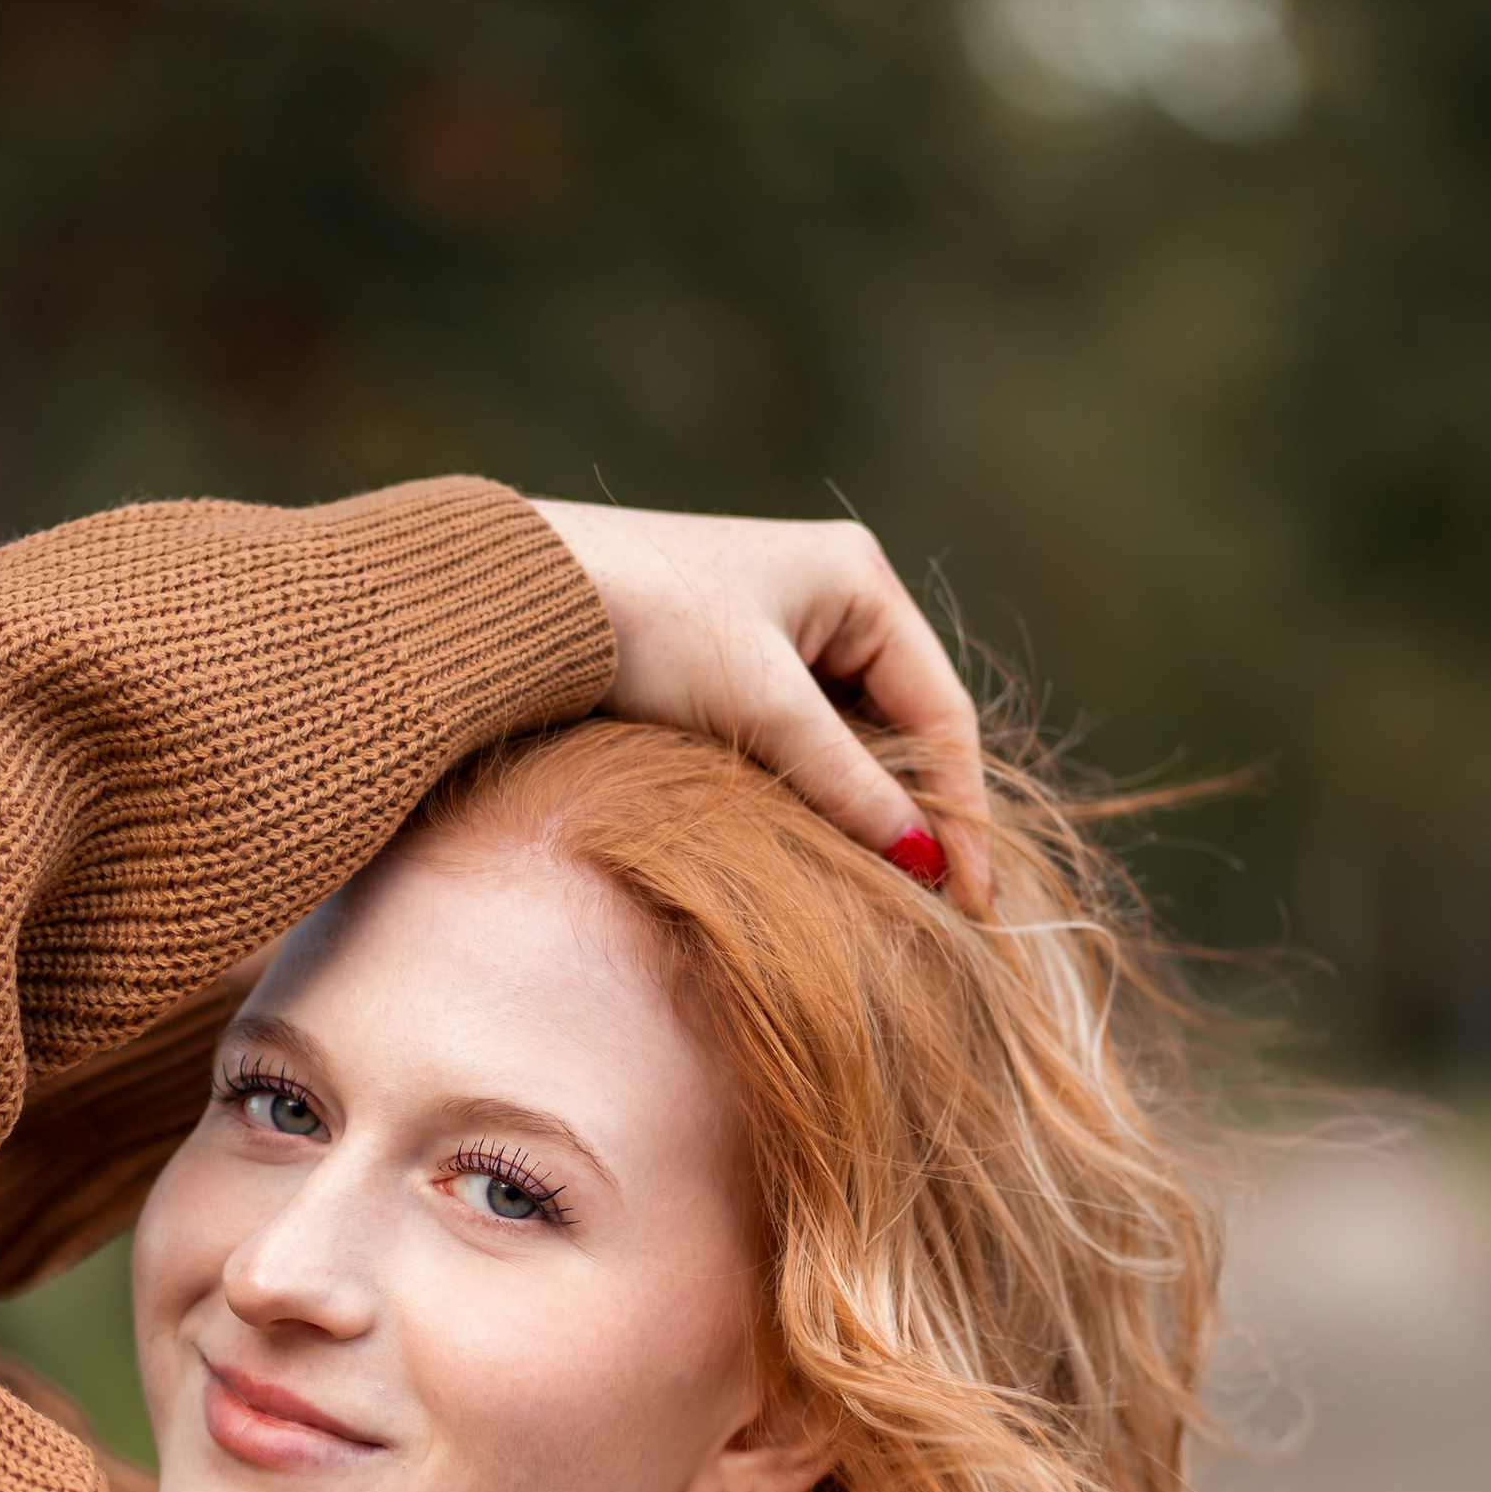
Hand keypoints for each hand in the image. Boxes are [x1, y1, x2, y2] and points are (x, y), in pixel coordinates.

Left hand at [528, 500, 991, 917]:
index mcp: (862, 580)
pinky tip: (811, 849)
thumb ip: (848, 787)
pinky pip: (794, 742)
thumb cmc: (644, 626)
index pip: (942, 712)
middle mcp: (831, 596)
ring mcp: (779, 629)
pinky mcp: (727, 666)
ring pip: (847, 740)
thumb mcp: (761, 709)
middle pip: (903, 728)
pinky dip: (808, 794)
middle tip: (940, 911)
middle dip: (916, 814)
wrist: (519, 598)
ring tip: (881, 893)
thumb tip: (926, 864)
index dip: (961, 811)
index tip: (971, 898)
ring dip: (859, 810)